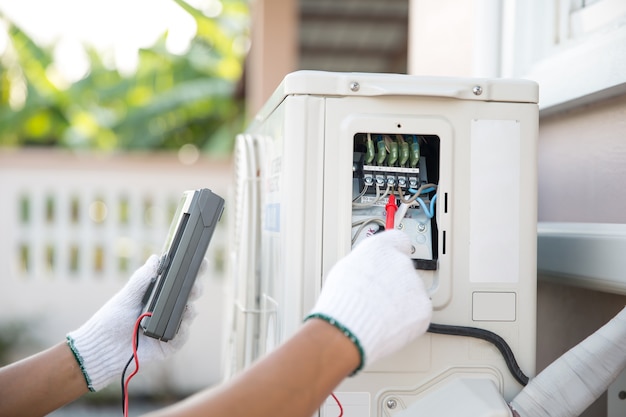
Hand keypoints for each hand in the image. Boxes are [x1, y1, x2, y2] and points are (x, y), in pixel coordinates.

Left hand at [66, 255, 204, 391]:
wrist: (100, 348)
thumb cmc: (111, 320)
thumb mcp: (126, 296)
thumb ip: (141, 279)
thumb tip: (155, 258)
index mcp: (159, 295)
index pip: (180, 282)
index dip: (193, 272)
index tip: (202, 262)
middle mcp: (167, 310)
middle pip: (189, 296)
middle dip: (195, 289)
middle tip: (194, 286)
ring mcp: (169, 327)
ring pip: (189, 316)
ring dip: (190, 310)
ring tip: (186, 307)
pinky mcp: (168, 346)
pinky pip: (181, 338)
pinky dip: (182, 332)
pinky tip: (179, 326)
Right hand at [306, 230, 431, 371]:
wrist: (349, 328)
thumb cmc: (342, 301)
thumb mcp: (345, 269)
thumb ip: (365, 264)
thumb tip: (368, 269)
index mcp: (381, 249)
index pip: (398, 240)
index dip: (395, 251)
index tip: (395, 255)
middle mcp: (401, 262)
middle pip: (404, 270)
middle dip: (395, 282)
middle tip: (379, 297)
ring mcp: (415, 285)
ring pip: (411, 293)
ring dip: (400, 302)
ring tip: (379, 314)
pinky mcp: (423, 309)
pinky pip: (417, 313)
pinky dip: (408, 319)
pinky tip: (390, 323)